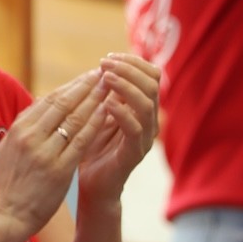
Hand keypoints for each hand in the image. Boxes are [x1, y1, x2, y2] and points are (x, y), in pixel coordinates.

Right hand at [0, 72, 108, 234]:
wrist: (5, 215)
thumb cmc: (10, 183)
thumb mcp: (10, 148)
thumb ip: (27, 126)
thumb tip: (41, 102)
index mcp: (19, 128)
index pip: (50, 99)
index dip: (72, 85)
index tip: (88, 76)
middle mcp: (30, 136)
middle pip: (63, 103)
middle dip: (86, 86)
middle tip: (104, 72)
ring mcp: (44, 152)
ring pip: (75, 118)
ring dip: (95, 99)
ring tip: (111, 86)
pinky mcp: (58, 169)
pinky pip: (82, 141)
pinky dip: (96, 123)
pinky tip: (109, 113)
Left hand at [76, 54, 160, 209]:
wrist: (90, 183)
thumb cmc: (91, 146)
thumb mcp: (97, 113)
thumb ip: (104, 93)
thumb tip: (102, 65)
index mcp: (142, 108)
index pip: (151, 75)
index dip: (133, 62)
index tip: (109, 57)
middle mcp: (149, 120)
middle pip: (152, 85)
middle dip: (129, 69)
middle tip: (105, 64)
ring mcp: (144, 137)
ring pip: (147, 104)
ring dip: (126, 86)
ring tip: (106, 78)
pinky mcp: (134, 153)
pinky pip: (135, 129)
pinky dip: (122, 112)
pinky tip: (106, 103)